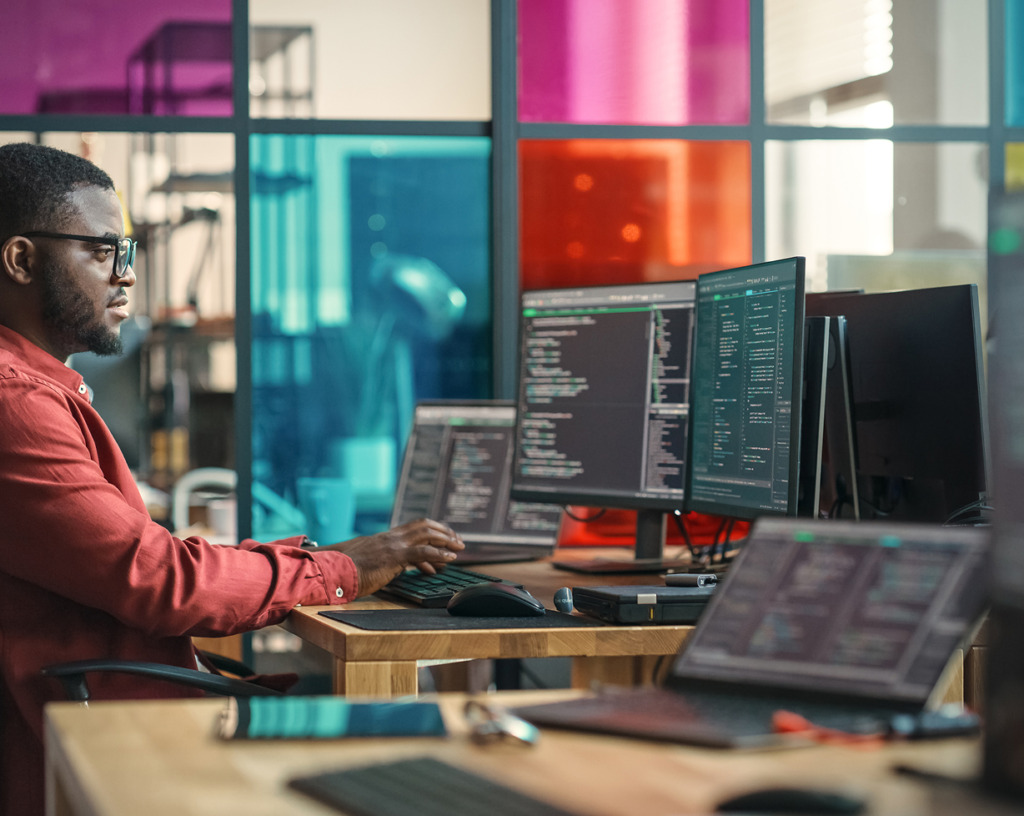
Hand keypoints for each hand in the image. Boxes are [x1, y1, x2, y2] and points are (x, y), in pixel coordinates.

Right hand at [320, 518, 464, 597]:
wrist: (332, 571)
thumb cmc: (344, 571)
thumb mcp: (366, 563)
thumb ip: (380, 562)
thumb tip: (393, 568)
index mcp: (384, 538)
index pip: (413, 527)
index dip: (431, 530)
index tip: (443, 537)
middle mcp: (390, 537)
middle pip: (423, 525)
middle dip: (443, 531)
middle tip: (457, 540)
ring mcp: (392, 545)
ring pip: (426, 534)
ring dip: (446, 540)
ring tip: (459, 548)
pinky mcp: (393, 556)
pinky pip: (423, 552)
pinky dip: (439, 554)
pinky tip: (450, 559)